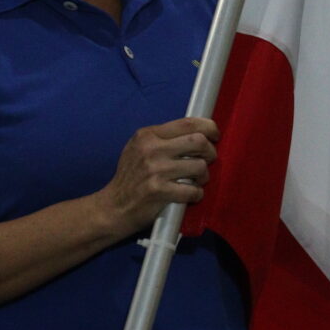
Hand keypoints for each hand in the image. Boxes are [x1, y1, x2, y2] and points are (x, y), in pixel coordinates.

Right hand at [95, 117, 218, 232]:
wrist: (114, 207)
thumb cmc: (131, 178)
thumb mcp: (139, 148)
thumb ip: (163, 139)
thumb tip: (197, 132)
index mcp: (148, 135)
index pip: (187, 123)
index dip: (208, 127)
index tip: (215, 135)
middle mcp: (151, 149)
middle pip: (198, 141)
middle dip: (210, 152)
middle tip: (208, 160)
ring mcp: (155, 170)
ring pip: (199, 166)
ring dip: (204, 176)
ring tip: (197, 181)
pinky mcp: (159, 191)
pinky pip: (193, 190)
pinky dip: (196, 194)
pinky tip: (190, 195)